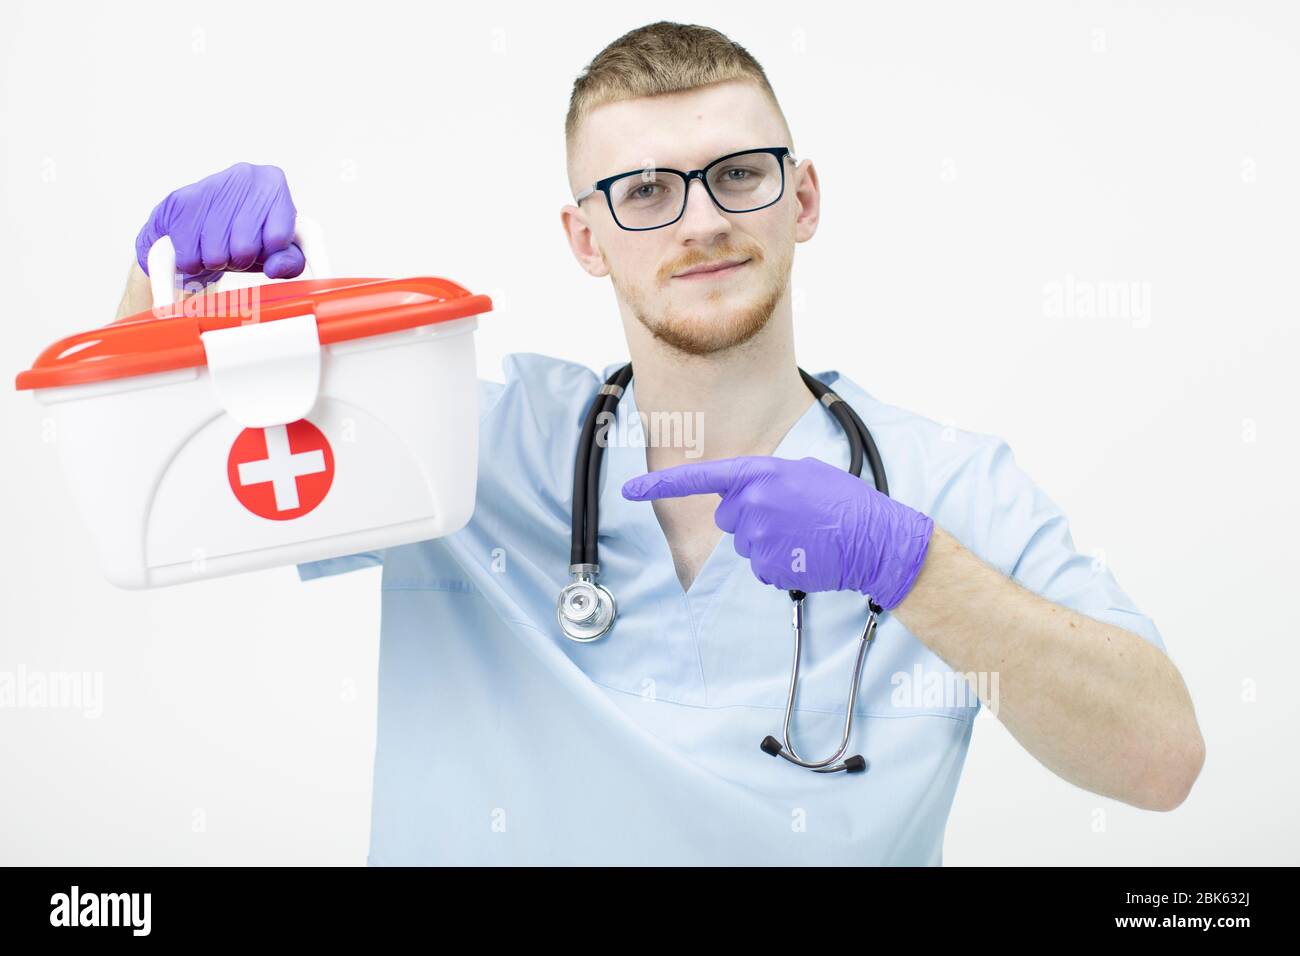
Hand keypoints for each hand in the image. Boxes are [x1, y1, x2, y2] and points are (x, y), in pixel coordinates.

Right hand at [135, 162, 305, 287]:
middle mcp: (244, 175)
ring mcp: (209, 183)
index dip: (266, 254)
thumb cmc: (247, 236)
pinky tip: (195, 245)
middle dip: (238, 260)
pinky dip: (191, 262)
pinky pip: (188, 255)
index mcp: (274, 184)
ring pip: (215, 254)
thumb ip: (290, 262)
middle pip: (244, 248)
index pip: (277, 239)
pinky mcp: (178, 201)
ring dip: (214, 262)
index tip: (261, 247)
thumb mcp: (277, 251)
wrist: (200, 226)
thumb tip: (275, 268)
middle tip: (234, 249)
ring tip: (215, 246)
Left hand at [622, 455, 933, 608]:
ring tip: (804, 537)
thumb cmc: (846, 504)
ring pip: (745, 546)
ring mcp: (760, 536)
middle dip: (750, 520)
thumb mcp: (805, 473)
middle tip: (789, 519)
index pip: (701, 477)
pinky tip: (805, 555)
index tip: (629, 490)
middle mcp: (753, 502)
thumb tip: (748, 492)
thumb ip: (769, 479)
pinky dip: (778, 566)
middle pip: (728, 517)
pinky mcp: (768, 566)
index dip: (660, 484)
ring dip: (769, 544)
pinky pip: (760, 569)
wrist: (876, 539)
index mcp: (761, 473)